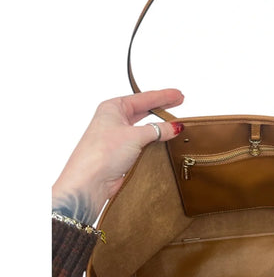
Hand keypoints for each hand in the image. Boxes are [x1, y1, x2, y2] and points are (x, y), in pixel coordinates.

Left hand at [52, 88, 183, 224]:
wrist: (90, 181)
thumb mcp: (135, 135)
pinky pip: (144, 143)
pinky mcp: (123, 153)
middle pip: (144, 110)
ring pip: (144, 127)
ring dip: (159, 126)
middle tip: (179, 102)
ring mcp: (119, 137)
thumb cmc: (101, 153)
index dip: (163, 96)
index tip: (178, 94)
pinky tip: (165, 140)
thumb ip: (157, 130)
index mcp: (113, 108)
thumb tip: (175, 127)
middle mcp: (114, 120)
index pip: (144, 98)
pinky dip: (155, 141)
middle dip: (162, 107)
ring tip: (175, 123)